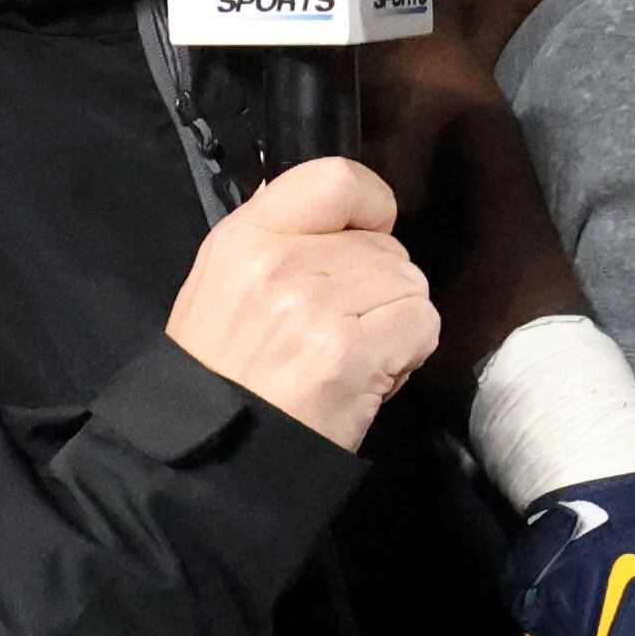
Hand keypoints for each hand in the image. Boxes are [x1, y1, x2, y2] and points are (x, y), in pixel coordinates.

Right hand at [165, 157, 438, 451]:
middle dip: (379, 289)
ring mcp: (316, 307)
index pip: (336, 178)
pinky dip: (409, 354)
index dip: (370, 205)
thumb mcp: (224, 287)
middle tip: (343, 332)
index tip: (369, 234)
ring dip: (396, 323)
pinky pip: (421, 324)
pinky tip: (369, 378)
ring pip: (409, 284)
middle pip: (385, 245)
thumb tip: (338, 205)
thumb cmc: (224, 376)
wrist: (213, 458)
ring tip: (352, 359)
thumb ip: (279, 239)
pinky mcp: (349, 353)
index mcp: (245, 238)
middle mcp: (280, 263)